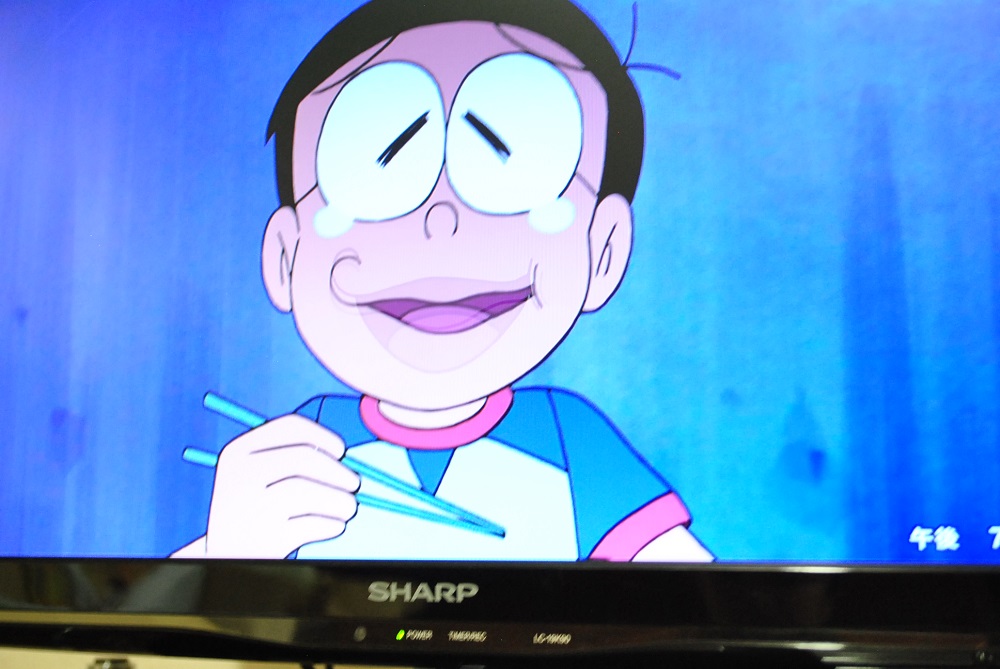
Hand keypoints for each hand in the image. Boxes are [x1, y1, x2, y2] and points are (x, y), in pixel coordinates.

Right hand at [201, 414, 359, 557]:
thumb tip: (343, 455)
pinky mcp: (264, 539)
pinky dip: (331, 525)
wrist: (227, 554)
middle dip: (338, 471)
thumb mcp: (259, 474)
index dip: (323, 436)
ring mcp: (250, 507)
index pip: (290, 427)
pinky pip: (312, 525)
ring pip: (309, 493)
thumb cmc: (256, 508)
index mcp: (239, 450)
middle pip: (304, 458)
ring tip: (347, 508)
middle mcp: (240, 475)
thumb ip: (294, 456)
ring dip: (341, 500)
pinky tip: (334, 526)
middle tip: (354, 484)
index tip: (341, 451)